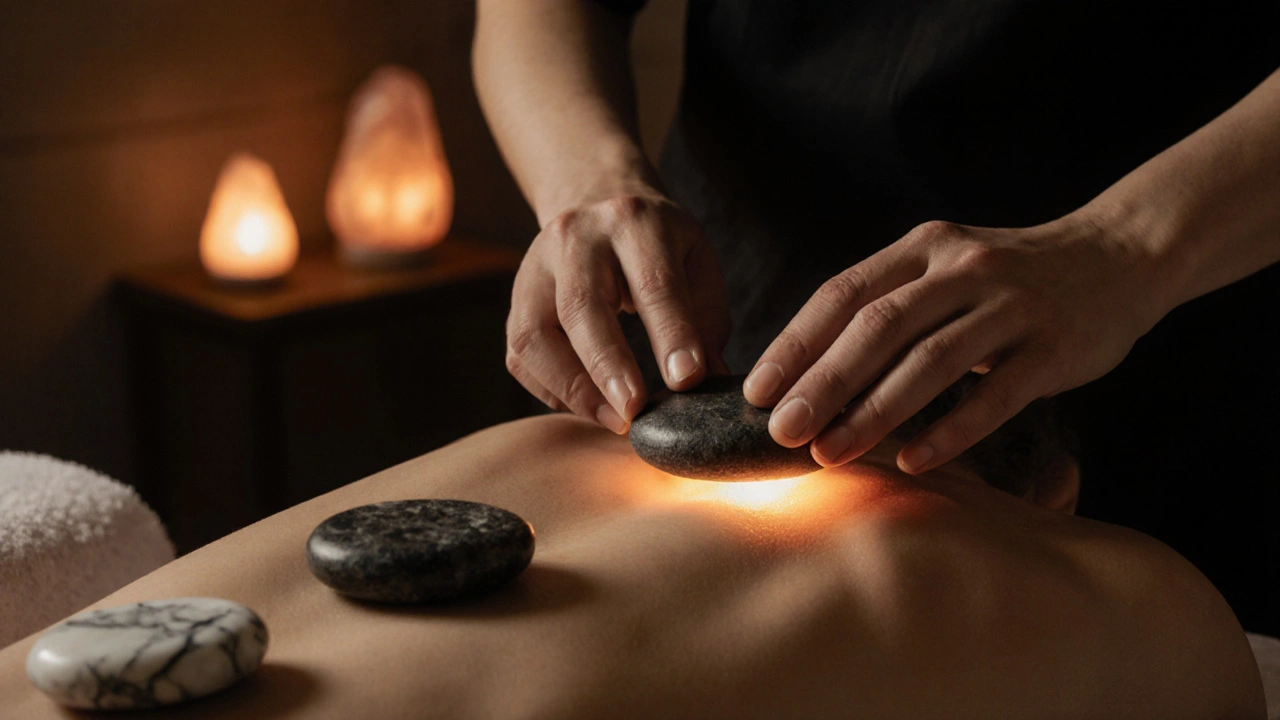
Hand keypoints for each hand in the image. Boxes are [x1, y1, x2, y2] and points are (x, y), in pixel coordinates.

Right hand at [507, 189, 731, 432]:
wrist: (598, 204)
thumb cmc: (659, 247)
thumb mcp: (696, 263)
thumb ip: (706, 320)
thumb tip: (711, 384)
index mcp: (633, 222)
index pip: (653, 283)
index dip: (670, 334)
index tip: (686, 380)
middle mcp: (575, 238)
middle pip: (582, 306)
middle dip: (608, 366)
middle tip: (634, 412)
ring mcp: (535, 267)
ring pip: (535, 335)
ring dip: (572, 387)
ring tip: (613, 419)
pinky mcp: (516, 301)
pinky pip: (521, 356)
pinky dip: (552, 390)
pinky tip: (587, 407)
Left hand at [743, 214, 1168, 473]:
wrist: (1119, 256)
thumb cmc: (1008, 278)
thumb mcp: (944, 266)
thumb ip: (889, 303)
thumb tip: (808, 371)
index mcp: (923, 247)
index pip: (843, 293)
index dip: (796, 343)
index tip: (756, 391)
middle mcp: (963, 268)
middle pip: (878, 327)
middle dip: (823, 383)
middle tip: (782, 431)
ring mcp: (1012, 305)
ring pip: (931, 362)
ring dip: (875, 413)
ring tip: (831, 454)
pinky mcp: (1054, 346)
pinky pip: (996, 395)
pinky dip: (951, 431)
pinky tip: (912, 462)